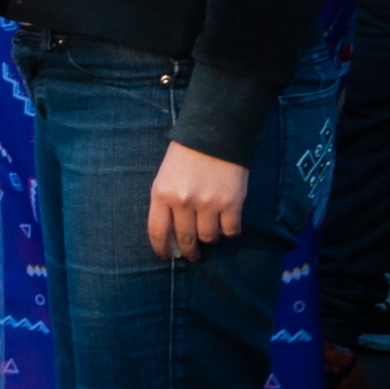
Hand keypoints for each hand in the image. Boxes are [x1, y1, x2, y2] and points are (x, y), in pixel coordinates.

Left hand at [148, 143, 249, 261]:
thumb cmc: (186, 154)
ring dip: (209, 238)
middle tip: (192, 254)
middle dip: (188, 251)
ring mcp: (209, 204)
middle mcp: (183, 202)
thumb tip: (172, 234)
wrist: (216, 132)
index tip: (166, 256)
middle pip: (185, 239)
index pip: (158, 232)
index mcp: (161, 193)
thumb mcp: (165, 176)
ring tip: (210, 232)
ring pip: (209, 237)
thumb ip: (166, 202)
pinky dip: (229, 231)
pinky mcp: (232, 203)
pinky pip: (230, 231)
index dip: (161, 249)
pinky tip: (227, 223)